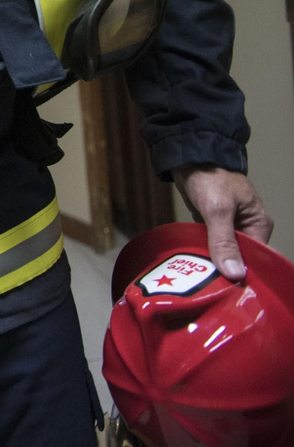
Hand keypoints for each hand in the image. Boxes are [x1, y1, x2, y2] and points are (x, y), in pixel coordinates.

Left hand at [174, 164, 274, 279]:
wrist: (188, 155)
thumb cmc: (210, 178)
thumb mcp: (218, 209)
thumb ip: (224, 241)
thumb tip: (235, 274)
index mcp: (259, 224)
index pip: (257, 259)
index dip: (244, 274)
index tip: (230, 291)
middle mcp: (247, 227)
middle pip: (239, 257)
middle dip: (226, 270)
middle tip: (210, 289)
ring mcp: (228, 226)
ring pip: (223, 251)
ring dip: (212, 262)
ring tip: (200, 282)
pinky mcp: (211, 223)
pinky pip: (210, 243)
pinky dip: (203, 252)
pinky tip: (193, 266)